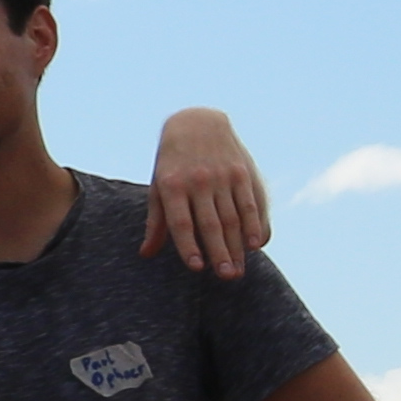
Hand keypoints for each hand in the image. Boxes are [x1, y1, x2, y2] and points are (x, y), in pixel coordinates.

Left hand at [145, 111, 273, 280]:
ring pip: (232, 218)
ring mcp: (222, 177)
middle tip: (226, 277)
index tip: (196, 267)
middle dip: (219, 252)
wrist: (197, 123)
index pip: (181, 222)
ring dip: (237, 246)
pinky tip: (255, 245)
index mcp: (172, 186)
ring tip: (238, 271)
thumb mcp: (158, 187)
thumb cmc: (172, 163)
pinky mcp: (241, 173)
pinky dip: (253, 225)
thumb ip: (156, 222)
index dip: (188, 245)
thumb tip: (145, 254)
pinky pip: (249, 204)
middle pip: (210, 223)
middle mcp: (198, 182)